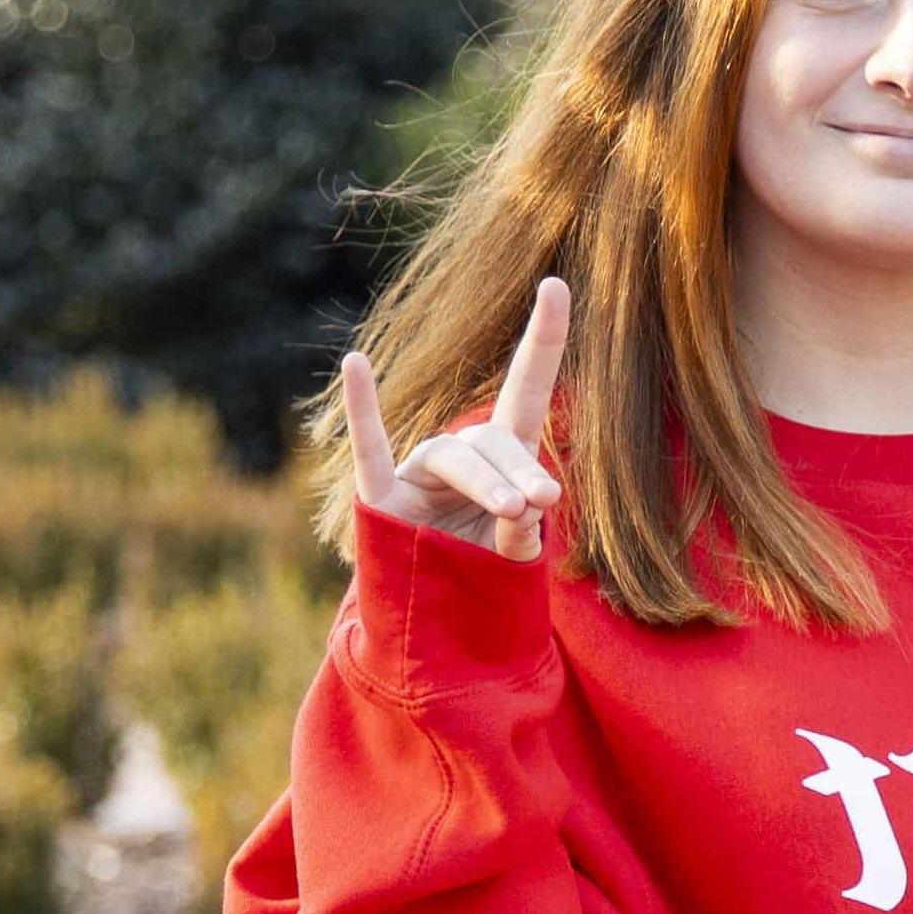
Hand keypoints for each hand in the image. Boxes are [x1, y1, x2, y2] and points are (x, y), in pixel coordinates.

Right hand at [343, 275, 568, 557]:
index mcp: (501, 462)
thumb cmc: (479, 582)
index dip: (541, 339)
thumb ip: (520, 537)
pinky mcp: (380, 499)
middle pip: (493, 439)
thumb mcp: (512, 562)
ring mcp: (418, 474)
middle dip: (520, 468)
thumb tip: (524, 511)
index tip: (556, 286)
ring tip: (512, 512)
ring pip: (451, 456)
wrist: (431, 628)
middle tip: (543, 502)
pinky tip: (356, 365)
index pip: (525, 390)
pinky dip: (362, 410)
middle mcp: (460, 456)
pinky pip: (370, 451)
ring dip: (484, 481)